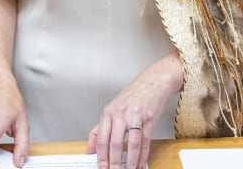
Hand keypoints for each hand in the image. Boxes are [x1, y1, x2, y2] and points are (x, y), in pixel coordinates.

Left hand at [85, 52, 183, 168]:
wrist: (152, 82)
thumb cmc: (132, 97)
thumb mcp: (112, 109)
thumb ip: (100, 129)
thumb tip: (89, 149)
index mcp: (108, 113)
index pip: (100, 138)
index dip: (100, 156)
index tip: (100, 168)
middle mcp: (119, 114)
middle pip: (114, 143)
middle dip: (113, 162)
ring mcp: (134, 116)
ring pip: (130, 144)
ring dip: (129, 162)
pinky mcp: (148, 119)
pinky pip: (144, 141)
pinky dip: (142, 155)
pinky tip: (140, 163)